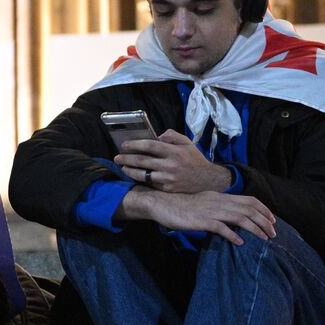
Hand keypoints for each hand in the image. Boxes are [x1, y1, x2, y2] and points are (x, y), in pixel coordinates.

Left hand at [115, 130, 233, 193]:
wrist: (208, 179)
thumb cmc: (194, 159)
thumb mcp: (187, 143)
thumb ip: (172, 136)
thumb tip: (156, 136)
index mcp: (174, 152)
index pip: (150, 146)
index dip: (135, 144)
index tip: (124, 144)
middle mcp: (171, 165)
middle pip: (143, 161)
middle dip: (127, 158)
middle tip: (117, 157)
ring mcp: (168, 179)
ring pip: (143, 175)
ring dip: (129, 170)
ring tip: (122, 166)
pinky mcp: (167, 189)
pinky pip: (150, 183)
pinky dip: (140, 179)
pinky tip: (133, 175)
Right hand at [120, 187, 275, 245]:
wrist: (159, 202)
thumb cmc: (178, 205)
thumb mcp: (201, 203)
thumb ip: (215, 207)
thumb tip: (228, 217)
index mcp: (219, 196)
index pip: (248, 199)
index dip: (263, 209)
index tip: (272, 220)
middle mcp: (218, 201)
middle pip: (248, 209)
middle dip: (264, 221)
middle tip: (274, 233)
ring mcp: (210, 210)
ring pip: (240, 217)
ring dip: (255, 228)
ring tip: (265, 239)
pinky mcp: (200, 221)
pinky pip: (221, 228)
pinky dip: (233, 234)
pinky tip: (241, 242)